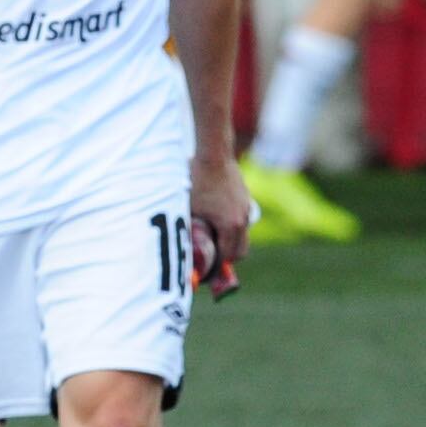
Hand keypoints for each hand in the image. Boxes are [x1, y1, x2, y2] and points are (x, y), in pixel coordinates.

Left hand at [189, 152, 249, 290]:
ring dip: (229, 242)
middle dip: (226, 259)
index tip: (206, 274)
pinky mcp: (245, 197)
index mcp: (231, 226)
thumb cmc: (197, 180)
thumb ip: (188, 230)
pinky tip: (215, 221)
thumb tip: (179, 249)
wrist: (213, 153)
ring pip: (242, 235)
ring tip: (211, 241)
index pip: (229, 258)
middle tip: (210, 262)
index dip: (217, 269)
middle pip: (241, 251)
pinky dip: (232, 227)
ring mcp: (246, 207)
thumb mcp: (188, 209)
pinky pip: (241, 220)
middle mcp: (243, 219)